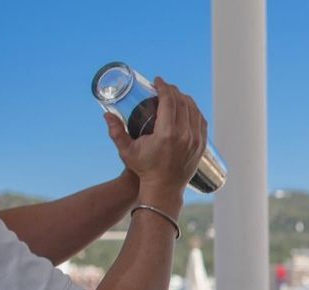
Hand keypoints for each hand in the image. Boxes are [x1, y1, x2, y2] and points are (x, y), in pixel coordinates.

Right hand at [104, 78, 206, 197]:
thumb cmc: (144, 169)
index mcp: (167, 134)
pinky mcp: (202, 146)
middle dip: (173, 90)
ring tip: (175, 94)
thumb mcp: (127, 151)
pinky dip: (195, 110)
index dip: (164, 87)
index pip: (169, 101)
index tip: (158, 80)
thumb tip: (106, 114)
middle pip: (182, 103)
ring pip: (194, 110)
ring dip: (185, 98)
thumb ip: (116, 132)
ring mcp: (195, 141)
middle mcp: (184, 135)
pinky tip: (188, 107)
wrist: (164, 189)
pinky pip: (201, 122)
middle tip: (164, 86)